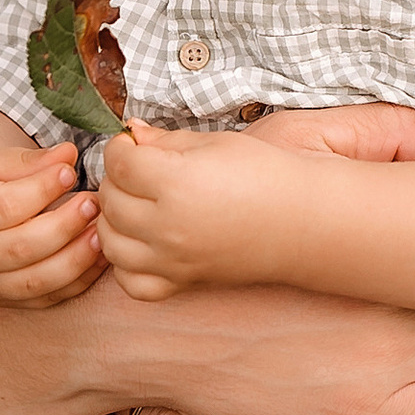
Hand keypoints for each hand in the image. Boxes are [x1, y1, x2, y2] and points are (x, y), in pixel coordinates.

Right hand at [0, 124, 101, 309]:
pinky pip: (44, 299)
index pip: (4, 207)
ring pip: (35, 281)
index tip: (70, 171)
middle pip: (21, 248)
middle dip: (66, 225)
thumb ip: (24, 160)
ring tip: (101, 230)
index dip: (42, 190)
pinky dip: (76, 281)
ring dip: (77, 258)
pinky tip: (98, 255)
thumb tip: (69, 154)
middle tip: (94, 202)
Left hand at [92, 108, 414, 302]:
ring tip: (136, 204)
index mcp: (176, 182)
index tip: (133, 145)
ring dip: (115, 220)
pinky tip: (142, 243)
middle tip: (138, 171)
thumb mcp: (216, 145)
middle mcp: (168, 225)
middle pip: (110, 200)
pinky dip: (127, 265)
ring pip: (111, 242)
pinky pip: (132, 282)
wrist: (303, 220)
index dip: (121, 148)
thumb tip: (132, 132)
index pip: (119, 162)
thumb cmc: (266, 174)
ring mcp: (173, 258)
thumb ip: (166, 141)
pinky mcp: (182, 282)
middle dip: (118, 180)